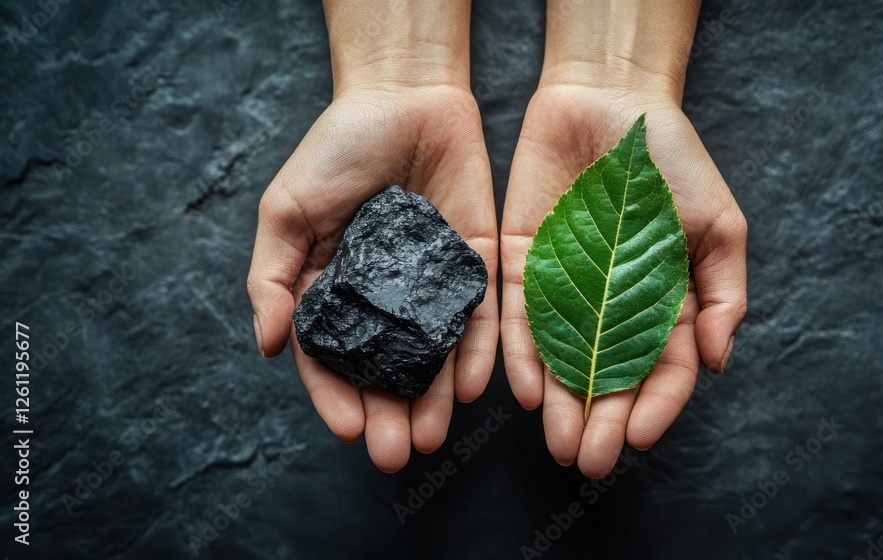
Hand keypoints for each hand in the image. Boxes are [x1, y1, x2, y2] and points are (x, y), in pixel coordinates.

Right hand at [248, 0, 496, 472]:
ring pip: (434, 356)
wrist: (405, 96)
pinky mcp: (476, 266)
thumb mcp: (287, 208)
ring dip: (432, 400)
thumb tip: (262, 345)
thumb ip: (272, 276)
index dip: (335, 396)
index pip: (331, 357)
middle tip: (395, 454)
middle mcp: (385, 299)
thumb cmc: (339, 148)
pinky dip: (476, 354)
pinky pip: (480, 318)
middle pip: (386, 370)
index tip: (350, 429)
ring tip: (429, 437)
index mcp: (335, 290)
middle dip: (389, 415)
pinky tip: (469, 388)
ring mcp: (432, 287)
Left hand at [501, 84, 746, 476]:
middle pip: (607, 376)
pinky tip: (527, 390)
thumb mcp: (717, 224)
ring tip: (559, 442)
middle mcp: (611, 306)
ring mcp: (565, 288)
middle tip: (588, 461)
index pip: (663, 369)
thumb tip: (719, 362)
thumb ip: (723, 292)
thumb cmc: (673, 160)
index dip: (655, 406)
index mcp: (663, 303)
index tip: (638, 437)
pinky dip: (522, 354)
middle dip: (600, 421)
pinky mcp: (522, 264)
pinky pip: (518, 318)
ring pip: (561, 358)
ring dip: (560, 404)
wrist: (610, 100)